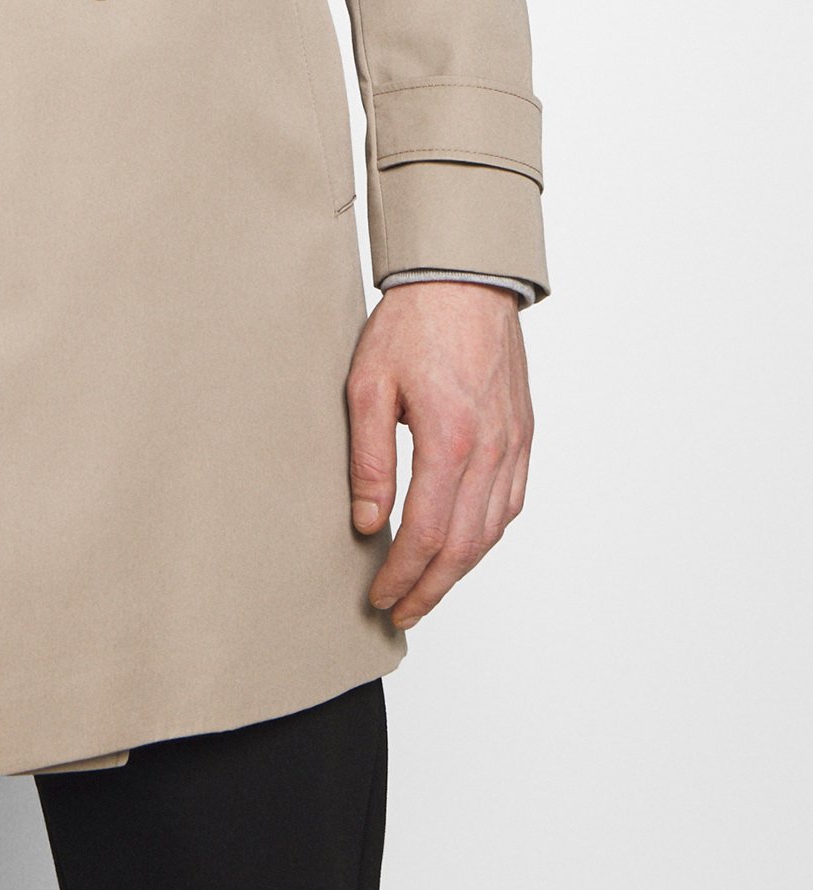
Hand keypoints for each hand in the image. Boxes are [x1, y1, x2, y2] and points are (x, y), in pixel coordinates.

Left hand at [346, 280, 532, 627]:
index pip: (426, 534)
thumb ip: (369, 458)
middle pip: (464, 546)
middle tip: (402, 612)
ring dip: (460, 570)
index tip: (381, 596)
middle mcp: (491, 450)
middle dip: (431, 588)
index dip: (402, 575)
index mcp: (450, 440)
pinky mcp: (522, 433)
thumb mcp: (368, 385)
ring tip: (428, 589)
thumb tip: (367, 521)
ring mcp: (513, 443)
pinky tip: (465, 544)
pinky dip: (487, 535)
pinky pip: (511, 502)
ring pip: (492, 531)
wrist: (464, 277)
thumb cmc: (412, 323)